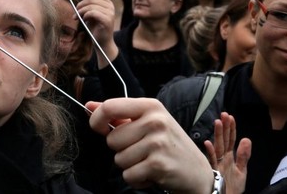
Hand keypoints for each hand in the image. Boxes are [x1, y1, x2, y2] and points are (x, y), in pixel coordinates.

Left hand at [75, 0, 117, 66]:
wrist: (102, 43)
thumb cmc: (95, 28)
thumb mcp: (90, 13)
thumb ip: (88, 4)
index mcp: (107, 3)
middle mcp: (110, 6)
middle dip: (81, 5)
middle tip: (75, 11)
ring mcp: (110, 13)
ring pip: (91, 6)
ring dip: (81, 11)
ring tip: (77, 17)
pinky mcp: (107, 20)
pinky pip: (93, 13)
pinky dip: (85, 15)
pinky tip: (83, 20)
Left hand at [88, 98, 214, 193]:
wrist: (197, 172)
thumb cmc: (168, 144)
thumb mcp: (147, 121)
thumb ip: (118, 114)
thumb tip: (88, 106)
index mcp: (150, 106)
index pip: (109, 107)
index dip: (97, 120)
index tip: (100, 129)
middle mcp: (155, 121)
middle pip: (111, 139)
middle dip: (122, 150)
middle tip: (142, 150)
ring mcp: (158, 143)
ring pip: (118, 159)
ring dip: (130, 165)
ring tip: (149, 161)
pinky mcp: (158, 165)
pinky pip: (128, 175)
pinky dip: (136, 179)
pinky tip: (152, 173)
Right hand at [204, 112, 250, 193]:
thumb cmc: (232, 187)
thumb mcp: (242, 171)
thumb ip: (244, 156)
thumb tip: (247, 139)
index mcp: (229, 157)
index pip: (230, 140)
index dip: (231, 129)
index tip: (231, 117)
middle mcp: (222, 158)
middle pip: (224, 140)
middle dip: (224, 127)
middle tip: (224, 114)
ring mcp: (218, 164)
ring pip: (218, 146)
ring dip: (217, 135)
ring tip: (218, 122)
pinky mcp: (213, 172)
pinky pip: (211, 161)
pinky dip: (210, 152)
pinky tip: (207, 143)